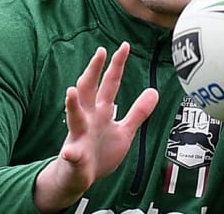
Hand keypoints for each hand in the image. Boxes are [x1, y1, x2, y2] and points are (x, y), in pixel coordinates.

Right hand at [34, 42, 158, 211]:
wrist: (78, 178)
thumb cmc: (99, 152)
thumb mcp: (124, 131)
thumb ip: (138, 112)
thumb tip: (154, 91)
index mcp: (100, 112)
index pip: (109, 84)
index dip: (116, 66)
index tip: (124, 46)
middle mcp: (88, 119)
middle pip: (89, 90)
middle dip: (93, 71)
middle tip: (99, 51)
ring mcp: (79, 137)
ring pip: (74, 117)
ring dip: (72, 105)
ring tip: (71, 91)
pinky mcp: (75, 158)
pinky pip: (72, 155)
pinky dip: (71, 154)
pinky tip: (70, 152)